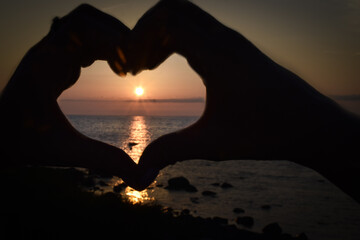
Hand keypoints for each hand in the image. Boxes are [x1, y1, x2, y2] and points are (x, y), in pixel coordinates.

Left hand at [0, 4, 144, 189]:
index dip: (114, 41)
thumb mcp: (68, 152)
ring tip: (127, 68)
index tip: (129, 71)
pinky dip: (105, 47)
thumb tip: (145, 180)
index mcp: (45, 64)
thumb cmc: (23, 144)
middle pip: (87, 18)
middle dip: (117, 37)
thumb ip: (107, 162)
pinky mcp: (56, 58)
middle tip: (134, 67)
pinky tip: (117, 71)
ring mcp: (50, 52)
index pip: (82, 28)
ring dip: (111, 39)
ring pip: (86, 25)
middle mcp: (47, 51)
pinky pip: (84, 39)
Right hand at [135, 0, 359, 201]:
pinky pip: (198, 28)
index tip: (129, 72)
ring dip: (160, 35)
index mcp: (217, 55)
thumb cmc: (265, 132)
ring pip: (186, 16)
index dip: (137, 40)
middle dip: (144, 31)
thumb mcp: (212, 144)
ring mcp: (232, 39)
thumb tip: (139, 174)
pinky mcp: (236, 47)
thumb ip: (170, 151)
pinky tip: (171, 65)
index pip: (166, 21)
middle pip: (172, 9)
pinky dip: (176, 39)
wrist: (309, 124)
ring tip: (147, 67)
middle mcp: (224, 38)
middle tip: (133, 64)